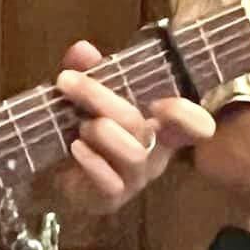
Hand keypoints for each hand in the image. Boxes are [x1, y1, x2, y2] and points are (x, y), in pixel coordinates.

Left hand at [50, 40, 216, 214]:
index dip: (188, 115)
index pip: (193, 124)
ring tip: (79, 126)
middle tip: (67, 81)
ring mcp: (135, 179)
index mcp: (158, 126)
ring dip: (102, 133)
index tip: (162, 102)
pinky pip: (110, 182)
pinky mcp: (112, 199)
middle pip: (140, 124)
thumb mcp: (85, 95)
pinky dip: (91, 161)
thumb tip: (83, 50)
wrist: (56, 174)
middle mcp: (153, 153)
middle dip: (101, 98)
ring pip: (133, 154)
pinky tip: (75, 147)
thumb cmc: (83, 129)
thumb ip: (87, 71)